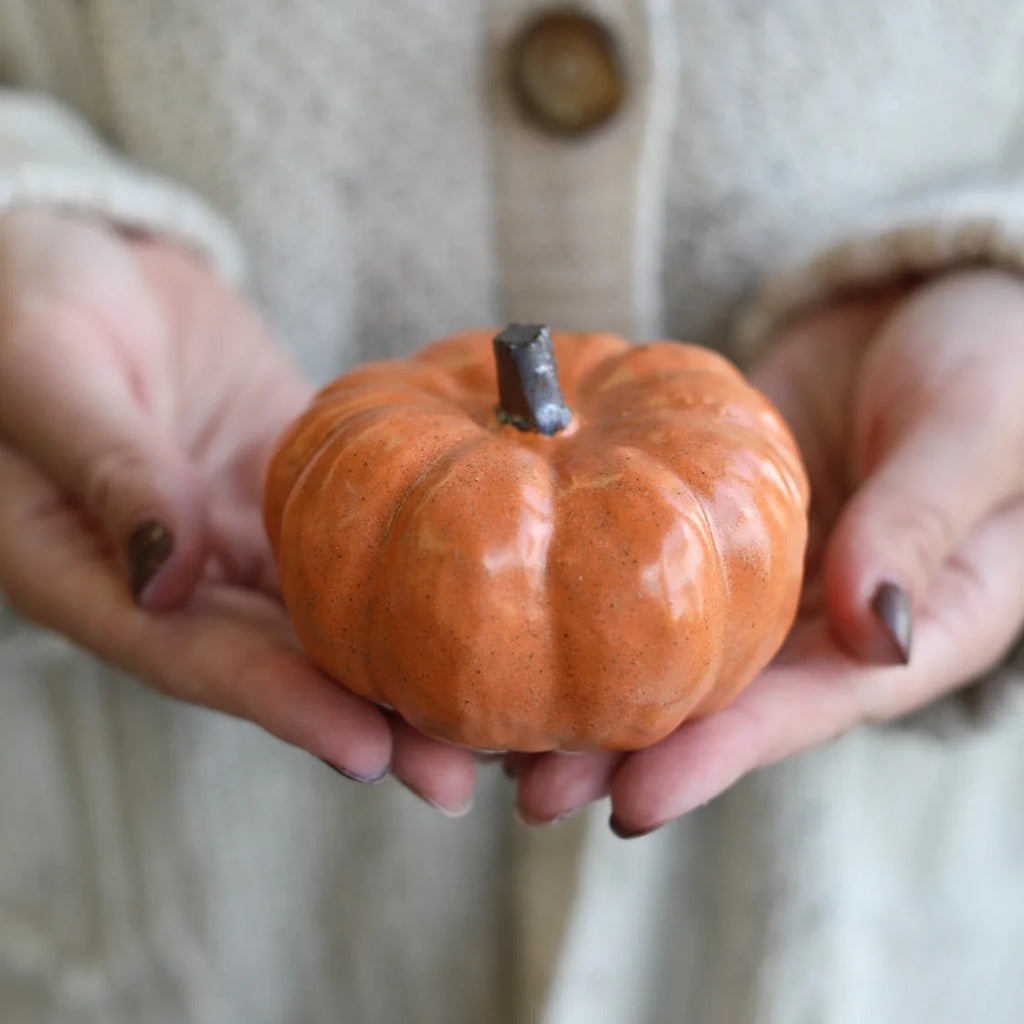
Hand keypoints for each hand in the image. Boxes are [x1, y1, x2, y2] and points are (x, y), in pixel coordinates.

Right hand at [0, 209, 475, 813]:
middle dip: (364, 717)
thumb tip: (168, 577)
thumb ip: (107, 469)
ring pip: (323, 616)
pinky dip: (406, 574)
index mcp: (86, 570)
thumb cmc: (24, 303)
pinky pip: (348, 538)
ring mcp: (235, 535)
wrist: (84, 262)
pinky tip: (472, 605)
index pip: (191, 656)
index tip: (366, 751)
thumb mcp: (48, 373)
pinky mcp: (285, 492)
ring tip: (484, 720)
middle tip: (455, 775)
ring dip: (400, 668)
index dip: (280, 705)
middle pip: (274, 659)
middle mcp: (170, 574)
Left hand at [509, 269, 1023, 833]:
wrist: (934, 296)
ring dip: (595, 681)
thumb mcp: (977, 435)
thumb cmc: (999, 360)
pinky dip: (597, 585)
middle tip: (529, 787)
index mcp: (916, 625)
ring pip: (676, 639)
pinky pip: (656, 555)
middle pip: (723, 696)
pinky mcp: (718, 513)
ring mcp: (768, 568)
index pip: (809, 708)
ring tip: (500, 724)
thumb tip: (876, 631)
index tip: (633, 803)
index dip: (722, 758)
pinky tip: (523, 604)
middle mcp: (828, 615)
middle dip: (629, 746)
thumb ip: (923, 525)